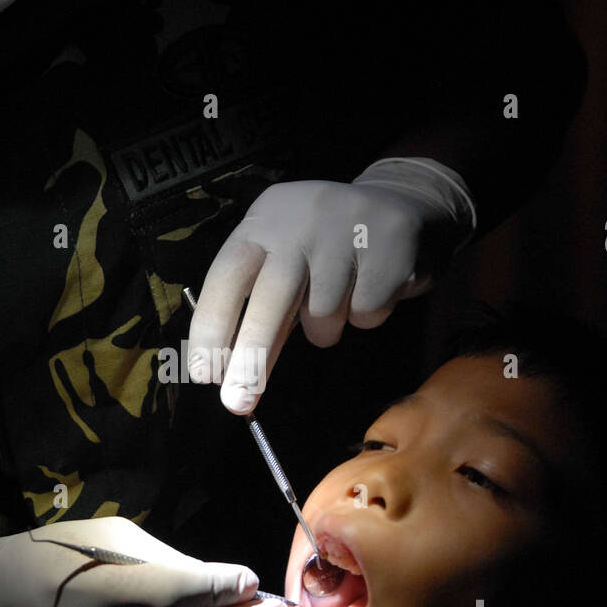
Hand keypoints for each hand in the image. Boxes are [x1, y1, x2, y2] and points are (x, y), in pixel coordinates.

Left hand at [188, 158, 474, 412]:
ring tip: (338, 305)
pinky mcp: (391, 246)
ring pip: (323, 313)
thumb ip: (259, 303)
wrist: (402, 203)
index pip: (226, 277)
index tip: (204, 375)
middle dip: (252, 357)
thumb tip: (232, 375)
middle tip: (238, 403)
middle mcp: (301, 220)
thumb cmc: (325, 247)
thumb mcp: (284, 258)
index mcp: (264, 221)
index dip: (211, 327)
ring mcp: (347, 230)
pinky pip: (366, 311)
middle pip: (271, 298)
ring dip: (326, 329)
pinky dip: (367, 315)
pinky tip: (372, 288)